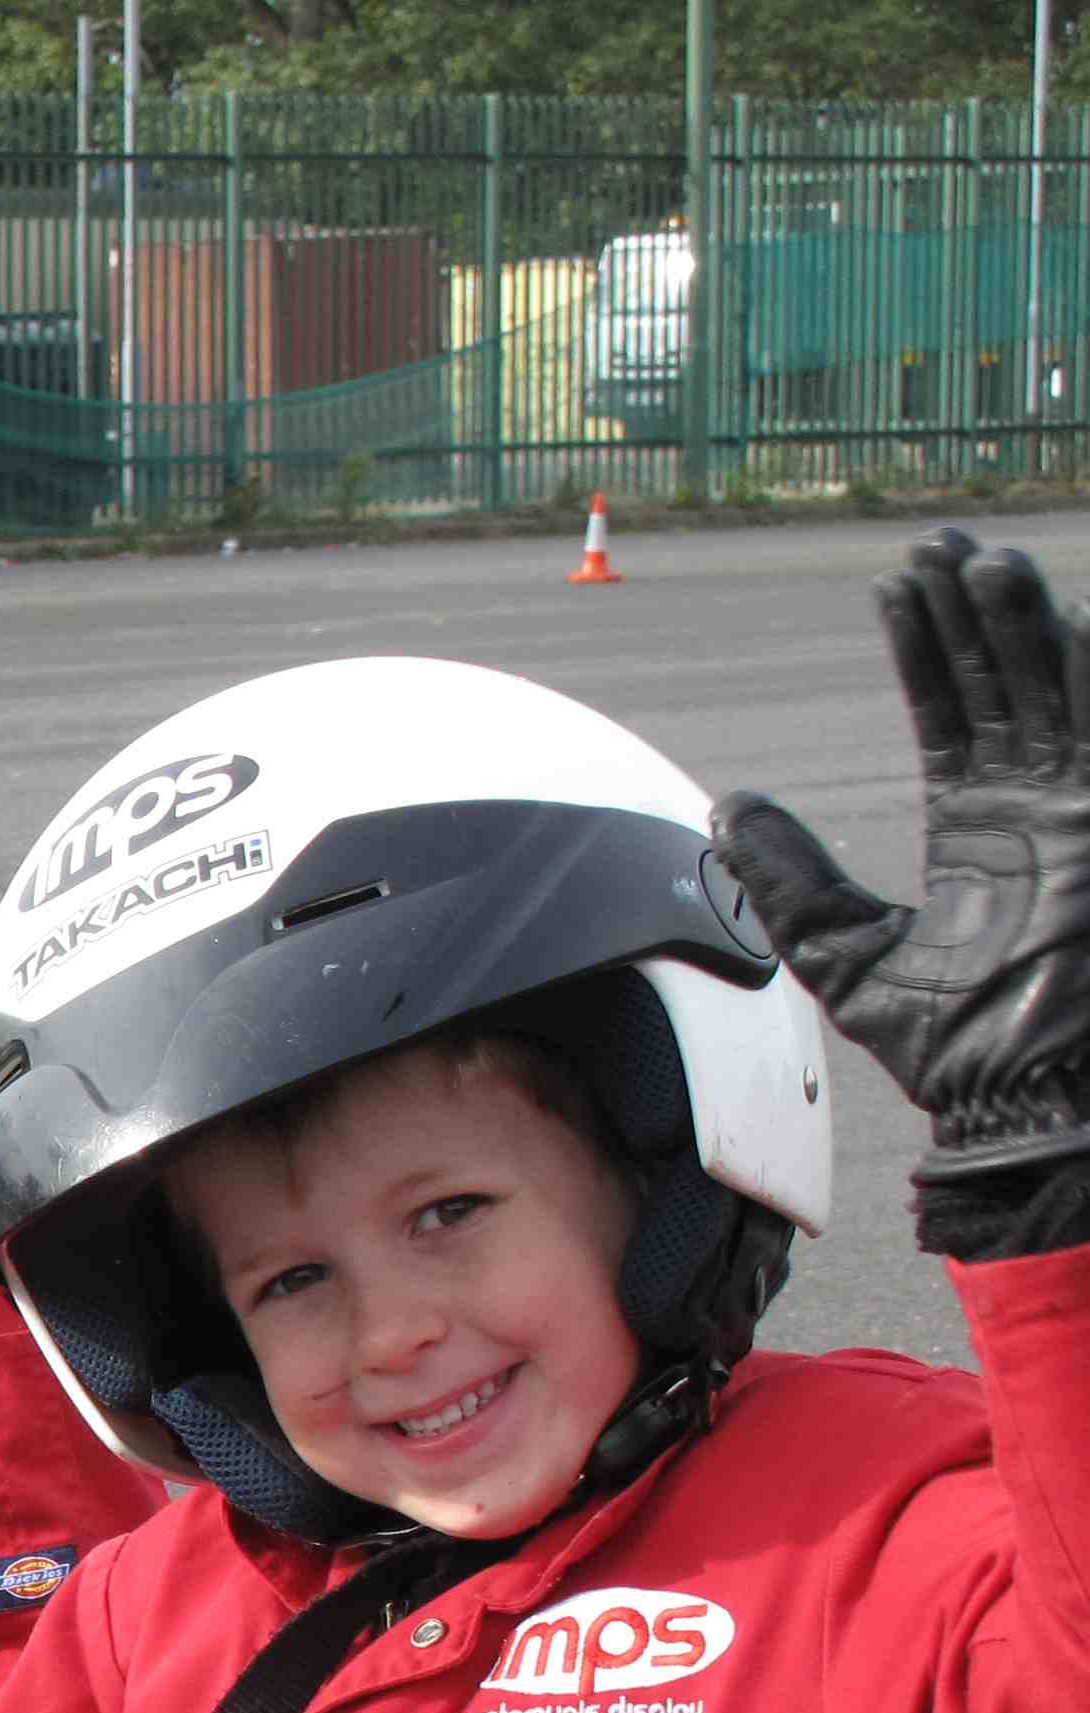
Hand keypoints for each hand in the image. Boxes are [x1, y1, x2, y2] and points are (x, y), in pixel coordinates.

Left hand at [717, 529, 1089, 1192]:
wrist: (1021, 1099)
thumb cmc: (949, 1043)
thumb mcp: (843, 951)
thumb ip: (790, 881)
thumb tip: (728, 810)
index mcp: (985, 824)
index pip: (954, 709)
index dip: (925, 646)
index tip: (894, 584)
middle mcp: (1040, 802)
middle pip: (1005, 680)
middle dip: (971, 612)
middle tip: (934, 544)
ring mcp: (1082, 807)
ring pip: (1056, 688)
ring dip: (1023, 625)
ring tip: (980, 564)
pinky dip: (1080, 671)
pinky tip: (1057, 620)